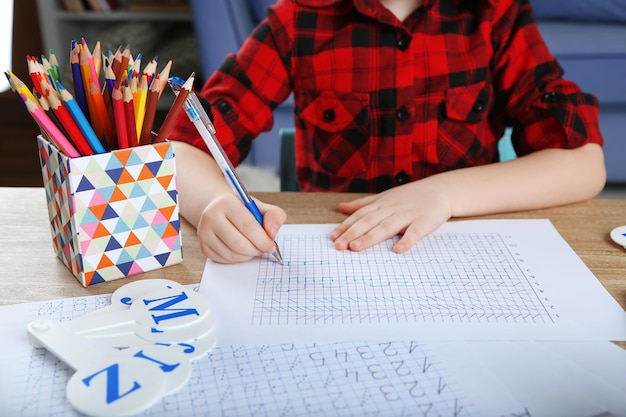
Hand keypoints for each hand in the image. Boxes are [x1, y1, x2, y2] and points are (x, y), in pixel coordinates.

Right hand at [196, 193, 285, 262]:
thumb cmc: (243, 210)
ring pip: (232, 254)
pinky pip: (225, 260)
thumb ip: (274, 216)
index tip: (271, 246)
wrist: (220, 211)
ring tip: (253, 248)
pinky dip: (238, 259)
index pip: (248, 227)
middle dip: (256, 250)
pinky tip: (242, 250)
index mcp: (227, 202)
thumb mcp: (260, 207)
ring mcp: (204, 233)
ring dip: (249, 255)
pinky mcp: (203, 247)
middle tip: (264, 249)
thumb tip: (272, 233)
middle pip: (239, 244)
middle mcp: (211, 216)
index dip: (263, 240)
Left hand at [330, 180, 451, 252]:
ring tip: (356, 248)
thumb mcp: (384, 197)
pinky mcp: (424, 221)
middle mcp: (391, 208)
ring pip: (387, 226)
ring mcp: (408, 214)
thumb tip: (341, 207)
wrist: (440, 190)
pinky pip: (415, 232)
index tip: (333, 238)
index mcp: (381, 203)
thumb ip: (363, 204)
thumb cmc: (409, 196)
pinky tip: (398, 250)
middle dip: (352, 233)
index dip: (346, 226)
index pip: (360, 215)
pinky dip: (407, 240)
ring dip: (371, 237)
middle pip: (369, 221)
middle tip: (339, 246)